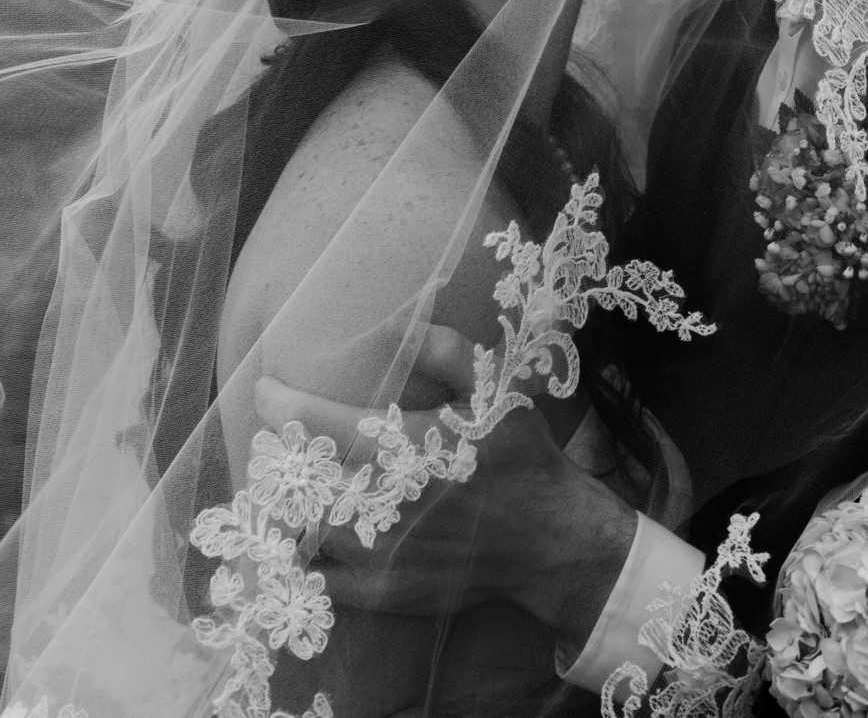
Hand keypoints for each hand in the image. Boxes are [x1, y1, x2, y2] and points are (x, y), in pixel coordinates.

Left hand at [255, 326, 637, 652]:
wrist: (550, 539)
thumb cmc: (519, 454)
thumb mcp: (492, 386)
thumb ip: (440, 347)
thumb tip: (390, 324)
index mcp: (401, 446)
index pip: (313, 422)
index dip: (278, 401)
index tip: (267, 388)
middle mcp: (380, 502)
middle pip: (298, 475)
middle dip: (282, 450)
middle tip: (285, 435)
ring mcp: (378, 554)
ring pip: (302, 524)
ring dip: (292, 499)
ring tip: (296, 479)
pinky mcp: (382, 592)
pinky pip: (320, 576)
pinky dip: (307, 553)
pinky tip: (313, 531)